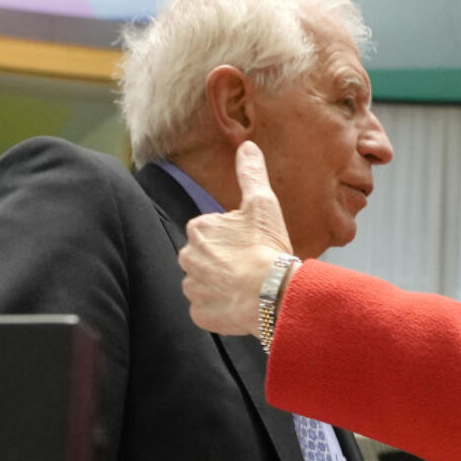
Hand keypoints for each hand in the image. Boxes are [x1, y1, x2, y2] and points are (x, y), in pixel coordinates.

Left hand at [179, 141, 292, 335]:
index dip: (234, 238)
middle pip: (206, 257)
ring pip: (205, 283)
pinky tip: (241, 303)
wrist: (273, 293)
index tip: (251, 244)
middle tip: (251, 265)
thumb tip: (247, 146)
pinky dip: (222, 308)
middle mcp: (187, 257)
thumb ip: (251, 174)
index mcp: (199, 229)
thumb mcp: (262, 205)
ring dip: (222, 285)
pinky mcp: (200, 314)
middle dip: (224, 261)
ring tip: (248, 286)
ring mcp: (193, 288)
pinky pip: (207, 309)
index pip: (212, 231)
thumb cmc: (267, 248)